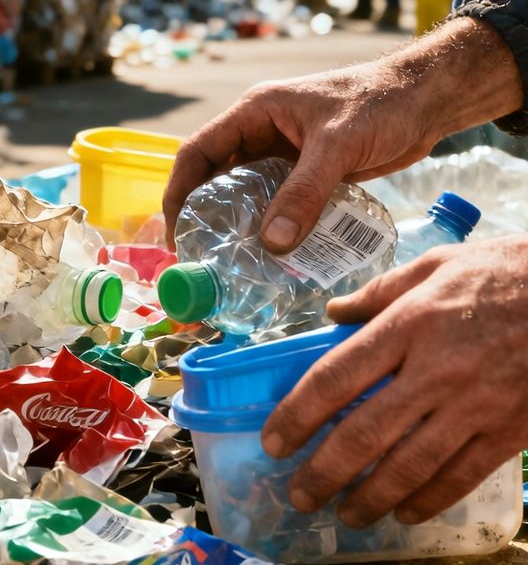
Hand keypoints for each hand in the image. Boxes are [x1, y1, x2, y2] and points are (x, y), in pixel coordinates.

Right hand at [162, 17, 521, 251]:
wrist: (426, 101)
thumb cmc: (380, 104)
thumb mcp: (337, 146)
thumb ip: (304, 193)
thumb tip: (272, 245)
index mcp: (254, 114)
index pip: (198, 152)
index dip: (179, 192)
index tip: (178, 232)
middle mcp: (260, 135)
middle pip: (215, 178)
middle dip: (204, 217)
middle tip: (200, 257)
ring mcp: (282, 156)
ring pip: (246, 195)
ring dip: (239, 226)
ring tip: (232, 264)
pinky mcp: (306, 175)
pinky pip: (278, 205)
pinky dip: (272, 229)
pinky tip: (273, 256)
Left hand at [260, 235, 527, 526]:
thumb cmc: (503, 272)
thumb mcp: (435, 264)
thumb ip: (379, 291)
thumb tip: (334, 311)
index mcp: (409, 324)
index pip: (336, 376)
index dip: (298, 413)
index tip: (274, 441)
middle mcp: (435, 370)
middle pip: (366, 432)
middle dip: (325, 470)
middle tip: (299, 495)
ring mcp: (475, 405)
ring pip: (411, 464)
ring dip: (371, 496)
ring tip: (344, 514)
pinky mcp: (510, 430)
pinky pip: (462, 475)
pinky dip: (430, 500)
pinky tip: (405, 513)